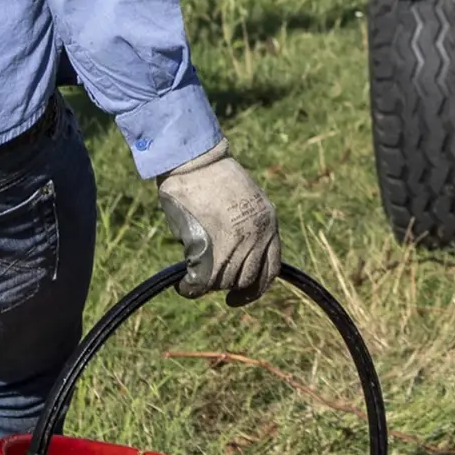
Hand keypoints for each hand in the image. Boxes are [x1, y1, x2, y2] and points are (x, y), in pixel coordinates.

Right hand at [156, 148, 280, 303]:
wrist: (195, 160)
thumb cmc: (211, 175)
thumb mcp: (243, 199)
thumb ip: (244, 226)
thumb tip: (232, 255)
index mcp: (268, 223)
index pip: (271, 269)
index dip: (256, 287)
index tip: (240, 294)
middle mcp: (257, 236)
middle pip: (246, 279)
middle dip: (229, 285)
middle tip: (212, 282)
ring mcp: (234, 244)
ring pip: (224, 282)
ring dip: (209, 284)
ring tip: (194, 276)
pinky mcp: (209, 248)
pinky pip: (200, 283)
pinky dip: (190, 289)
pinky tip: (182, 286)